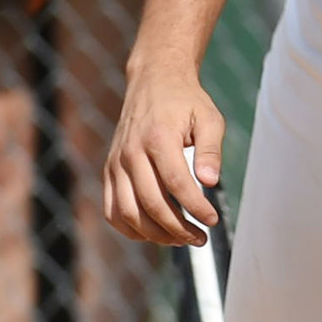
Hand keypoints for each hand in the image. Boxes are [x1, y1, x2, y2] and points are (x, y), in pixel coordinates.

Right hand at [103, 64, 224, 246]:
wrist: (153, 81)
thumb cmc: (185, 102)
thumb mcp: (210, 119)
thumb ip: (211, 151)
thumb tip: (210, 182)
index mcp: (158, 138)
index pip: (176, 183)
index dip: (195, 208)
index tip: (212, 220)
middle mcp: (131, 152)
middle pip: (150, 203)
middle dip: (178, 228)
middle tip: (200, 237)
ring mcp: (116, 163)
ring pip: (127, 212)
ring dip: (155, 234)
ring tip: (181, 239)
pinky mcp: (109, 170)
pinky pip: (112, 209)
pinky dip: (130, 228)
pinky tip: (154, 234)